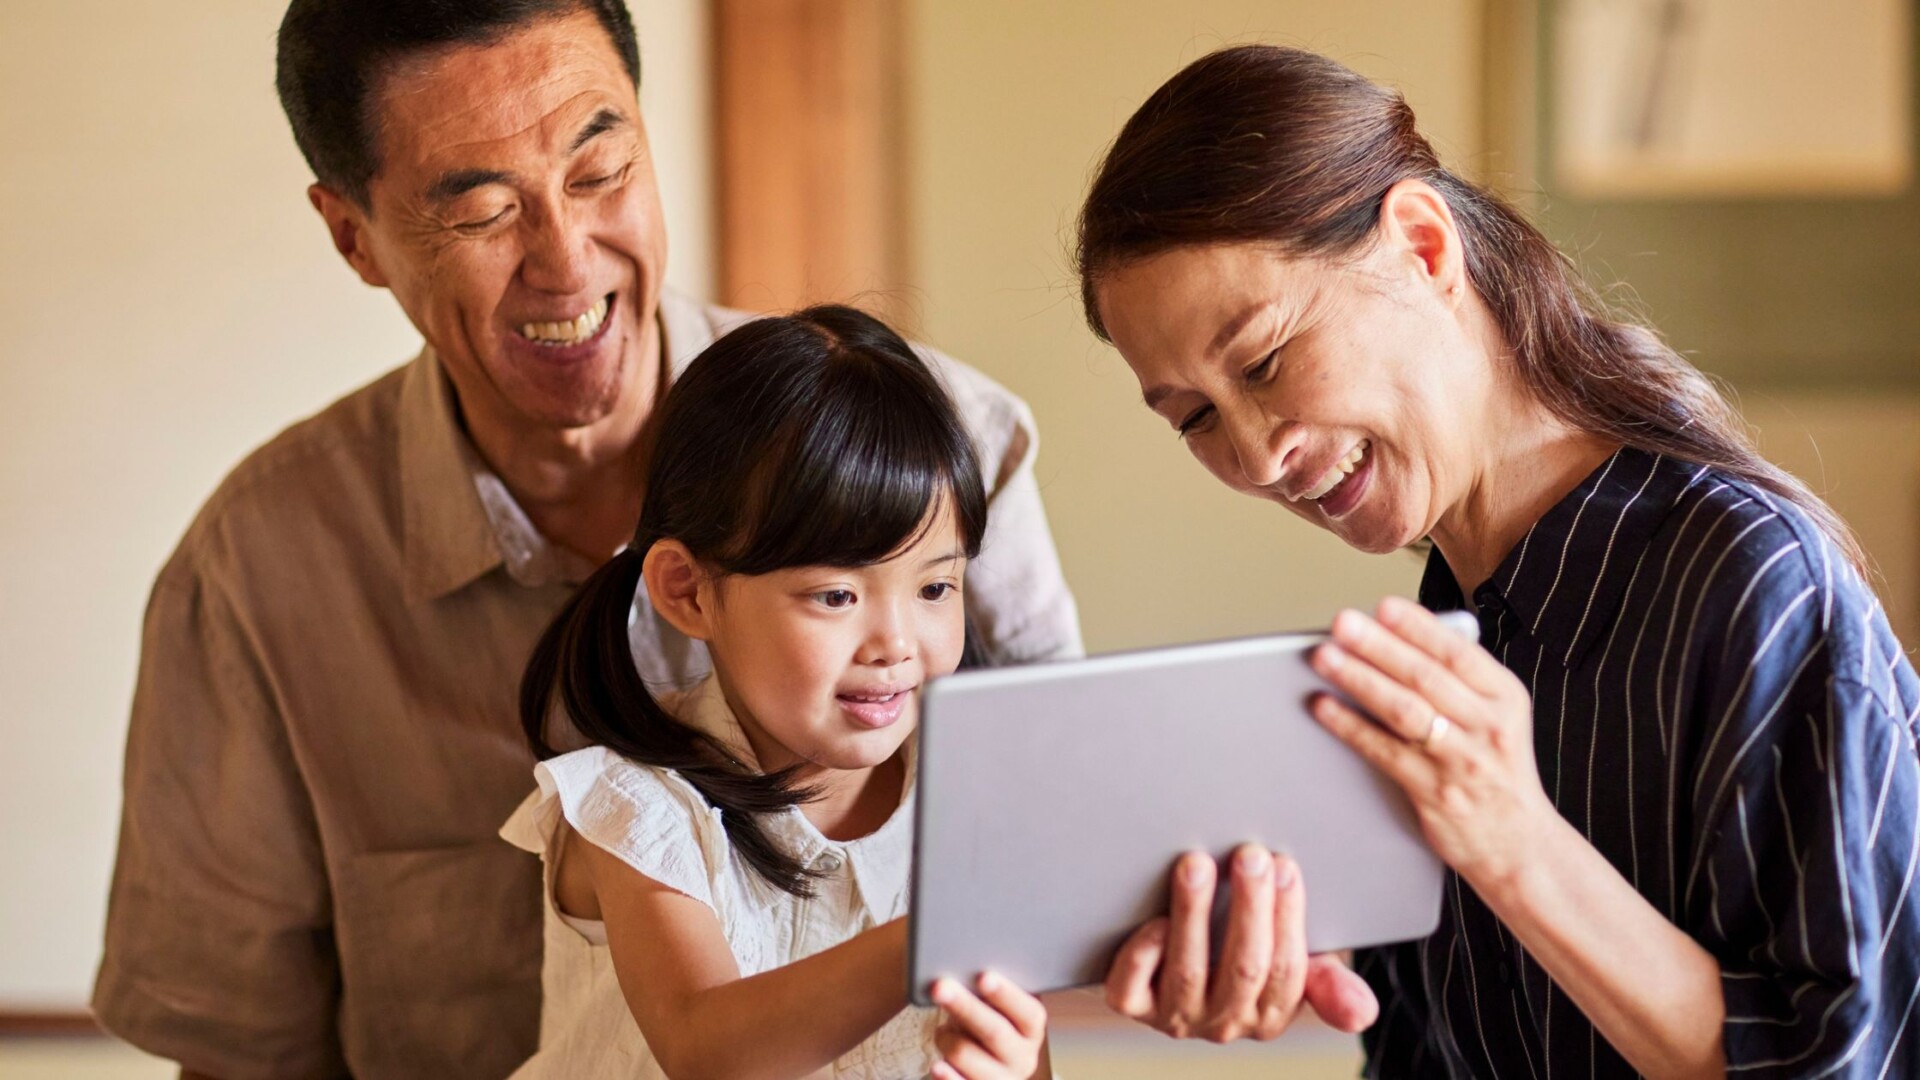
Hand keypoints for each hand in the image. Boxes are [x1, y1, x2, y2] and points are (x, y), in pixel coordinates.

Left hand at [930, 971, 1046, 1079]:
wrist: (986, 1065)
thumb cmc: (986, 1025)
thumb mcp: (993, 1009)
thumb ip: (986, 994)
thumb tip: (962, 974)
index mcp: (1031, 1029)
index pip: (1028, 1012)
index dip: (1006, 994)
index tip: (983, 976)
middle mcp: (1023, 1057)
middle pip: (995, 1031)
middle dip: (965, 1007)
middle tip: (940, 987)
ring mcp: (1002, 1079)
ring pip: (967, 1055)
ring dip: (946, 1038)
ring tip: (942, 1031)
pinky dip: (948, 1076)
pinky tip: (938, 1067)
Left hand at [1103, 844, 1379, 1041]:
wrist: (1169, 967)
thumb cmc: (1241, 951)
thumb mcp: (1294, 965)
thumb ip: (1327, 983)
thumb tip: (1363, 1012)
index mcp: (1269, 1013)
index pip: (1286, 971)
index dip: (1287, 916)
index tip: (1284, 866)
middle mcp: (1223, 1021)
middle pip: (1244, 967)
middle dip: (1250, 907)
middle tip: (1249, 855)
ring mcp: (1175, 1014)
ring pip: (1189, 970)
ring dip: (1194, 913)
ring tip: (1196, 865)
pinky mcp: (1131, 1003)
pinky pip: (1132, 987)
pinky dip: (1143, 951)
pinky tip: (1154, 916)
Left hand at [1309, 596, 1558, 889]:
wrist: (1518, 844)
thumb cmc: (1495, 769)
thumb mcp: (1498, 717)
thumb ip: (1461, 680)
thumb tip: (1401, 634)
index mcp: (1505, 697)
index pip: (1459, 653)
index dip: (1419, 627)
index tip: (1384, 606)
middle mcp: (1487, 727)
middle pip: (1425, 677)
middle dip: (1379, 646)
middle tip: (1342, 623)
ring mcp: (1462, 762)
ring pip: (1404, 711)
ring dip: (1360, 680)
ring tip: (1325, 658)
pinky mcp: (1435, 793)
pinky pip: (1385, 752)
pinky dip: (1351, 727)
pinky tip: (1324, 708)